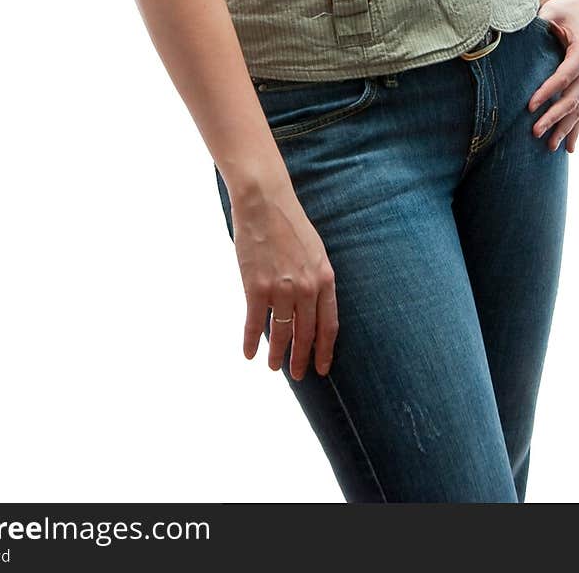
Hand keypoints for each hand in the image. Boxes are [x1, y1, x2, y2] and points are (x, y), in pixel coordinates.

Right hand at [231, 184, 337, 381]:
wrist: (264, 202)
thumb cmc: (289, 223)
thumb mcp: (314, 251)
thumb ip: (315, 279)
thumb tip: (310, 307)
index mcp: (325, 278)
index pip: (329, 325)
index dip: (325, 350)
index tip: (322, 368)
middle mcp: (306, 288)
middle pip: (306, 334)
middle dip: (301, 358)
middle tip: (297, 375)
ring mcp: (281, 289)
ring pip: (281, 333)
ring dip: (277, 354)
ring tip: (274, 367)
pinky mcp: (256, 287)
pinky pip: (254, 323)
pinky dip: (250, 341)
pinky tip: (249, 354)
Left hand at [528, 0, 578, 152]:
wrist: (577, 10)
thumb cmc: (561, 10)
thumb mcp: (552, 11)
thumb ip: (543, 19)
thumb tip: (529, 24)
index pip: (564, 76)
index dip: (548, 91)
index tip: (529, 106)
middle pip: (572, 98)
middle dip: (553, 116)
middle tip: (534, 131)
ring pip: (578, 109)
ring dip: (564, 129)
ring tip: (548, 146)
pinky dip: (576, 130)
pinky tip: (570, 149)